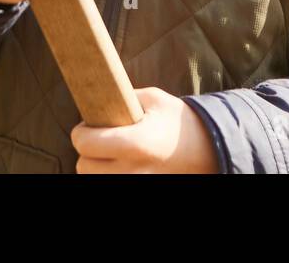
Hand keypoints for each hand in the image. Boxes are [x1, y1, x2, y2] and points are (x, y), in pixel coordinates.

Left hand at [72, 87, 220, 173]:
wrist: (207, 150)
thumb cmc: (178, 121)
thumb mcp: (153, 99)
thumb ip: (123, 98)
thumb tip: (95, 96)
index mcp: (135, 143)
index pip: (85, 144)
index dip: (81, 132)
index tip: (87, 126)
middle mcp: (133, 170)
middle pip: (84, 166)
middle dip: (88, 151)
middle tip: (99, 140)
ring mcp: (137, 185)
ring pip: (94, 180)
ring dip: (96, 167)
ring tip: (110, 154)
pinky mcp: (141, 190)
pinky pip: (109, 185)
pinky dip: (109, 175)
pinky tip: (120, 165)